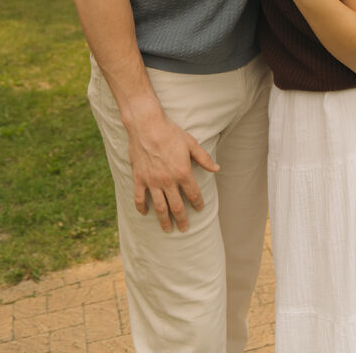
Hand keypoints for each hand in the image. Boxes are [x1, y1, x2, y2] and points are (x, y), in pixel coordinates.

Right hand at [127, 105, 219, 231]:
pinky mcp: (139, 179)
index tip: (200, 209)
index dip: (198, 203)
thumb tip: (217, 169)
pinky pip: (139, 198)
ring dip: (164, 221)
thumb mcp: (191, 143)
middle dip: (182, 219)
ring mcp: (152, 182)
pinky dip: (141, 208)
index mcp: (182, 173)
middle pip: (176, 207)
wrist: (146, 125)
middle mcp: (168, 181)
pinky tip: (144, 213)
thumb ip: (204, 158)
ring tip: (167, 229)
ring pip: (159, 207)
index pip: (193, 194)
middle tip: (184, 228)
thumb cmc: (170, 133)